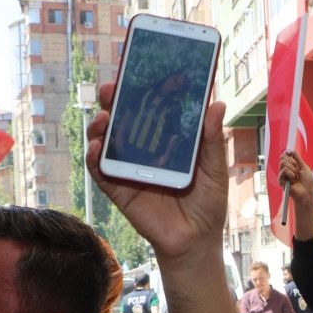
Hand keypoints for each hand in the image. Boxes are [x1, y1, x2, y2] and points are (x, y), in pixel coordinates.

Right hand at [87, 83, 228, 265]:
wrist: (196, 241)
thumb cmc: (208, 203)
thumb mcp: (214, 169)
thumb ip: (212, 140)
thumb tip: (217, 104)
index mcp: (167, 140)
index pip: (151, 108)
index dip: (140, 89)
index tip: (134, 71)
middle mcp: (144, 150)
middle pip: (123, 119)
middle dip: (113, 101)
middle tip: (109, 89)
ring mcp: (129, 168)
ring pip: (107, 141)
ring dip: (99, 126)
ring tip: (102, 119)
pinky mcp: (119, 190)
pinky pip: (100, 172)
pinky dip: (94, 158)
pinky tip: (96, 148)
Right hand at [278, 151, 312, 207]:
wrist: (307, 193)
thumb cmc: (308, 183)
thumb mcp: (304, 167)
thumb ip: (297, 159)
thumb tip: (290, 150)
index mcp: (291, 166)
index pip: (285, 155)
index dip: (288, 153)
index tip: (292, 154)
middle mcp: (285, 170)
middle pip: (283, 157)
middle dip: (293, 162)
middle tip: (298, 171)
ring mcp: (282, 175)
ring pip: (283, 162)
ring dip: (293, 169)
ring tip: (296, 177)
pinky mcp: (281, 181)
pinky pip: (284, 170)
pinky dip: (291, 174)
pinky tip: (293, 181)